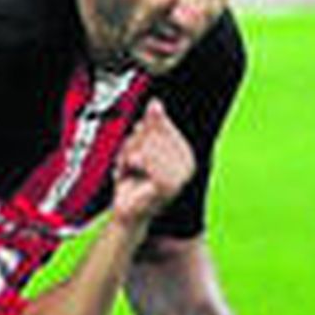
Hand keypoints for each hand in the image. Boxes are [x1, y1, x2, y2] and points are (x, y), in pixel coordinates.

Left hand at [112, 102, 194, 226]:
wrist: (126, 211)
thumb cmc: (133, 182)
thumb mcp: (139, 148)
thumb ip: (150, 126)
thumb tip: (156, 103)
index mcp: (185, 153)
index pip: (164, 125)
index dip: (143, 129)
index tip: (135, 137)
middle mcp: (188, 164)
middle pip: (155, 134)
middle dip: (135, 143)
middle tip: (130, 158)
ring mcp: (179, 176)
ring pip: (149, 146)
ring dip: (130, 154)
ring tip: (129, 166)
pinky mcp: (167, 185)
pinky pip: (146, 161)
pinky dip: (132, 163)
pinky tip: (130, 170)